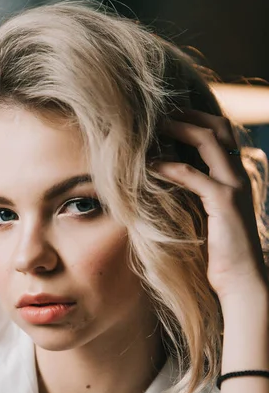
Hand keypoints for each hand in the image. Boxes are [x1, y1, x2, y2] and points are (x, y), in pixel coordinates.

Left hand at [151, 110, 268, 306]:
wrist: (241, 279)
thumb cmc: (222, 251)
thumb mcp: (209, 216)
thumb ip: (197, 195)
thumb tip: (169, 181)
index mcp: (237, 177)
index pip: (222, 134)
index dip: (198, 120)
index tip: (170, 116)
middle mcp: (239, 175)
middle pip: (219, 127)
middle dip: (189, 114)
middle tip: (160, 114)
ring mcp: (234, 186)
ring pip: (208, 142)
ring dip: (178, 130)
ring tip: (153, 129)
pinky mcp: (224, 202)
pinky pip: (193, 174)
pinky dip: (169, 167)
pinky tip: (150, 166)